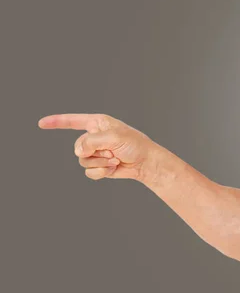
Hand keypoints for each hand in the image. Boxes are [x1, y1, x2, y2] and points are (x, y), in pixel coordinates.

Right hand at [38, 113, 161, 181]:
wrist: (146, 163)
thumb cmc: (135, 145)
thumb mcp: (114, 137)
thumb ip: (92, 141)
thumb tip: (78, 151)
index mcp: (98, 123)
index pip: (73, 121)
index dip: (57, 122)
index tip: (41, 123)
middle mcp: (95, 136)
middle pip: (78, 147)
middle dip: (94, 151)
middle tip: (112, 151)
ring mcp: (96, 152)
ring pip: (83, 161)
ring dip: (101, 162)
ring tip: (115, 159)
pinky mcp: (99, 165)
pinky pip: (89, 172)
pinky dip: (102, 171)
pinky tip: (114, 167)